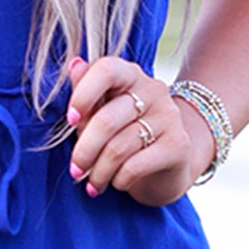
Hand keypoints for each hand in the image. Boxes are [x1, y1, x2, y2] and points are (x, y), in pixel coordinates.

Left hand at [65, 55, 214, 206]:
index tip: (71, 120)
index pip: (106, 70)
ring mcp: (168, 116)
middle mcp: (153, 90)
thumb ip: (86, 91)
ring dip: (99, 172)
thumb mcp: (102, 111)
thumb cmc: (125, 133)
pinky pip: (135, 166)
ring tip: (92, 184)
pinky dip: (119, 180)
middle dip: (84, 151)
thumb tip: (74, 65)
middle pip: (107, 119)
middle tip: (75, 170)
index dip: (83, 94)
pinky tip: (117, 183)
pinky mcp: (178, 145)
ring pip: (118, 148)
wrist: (169, 164)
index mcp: (130, 75)